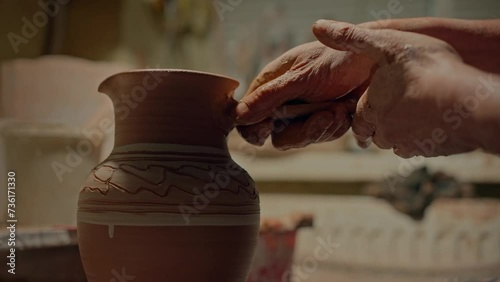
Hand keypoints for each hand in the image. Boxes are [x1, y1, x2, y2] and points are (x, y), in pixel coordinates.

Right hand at [235, 41, 373, 149]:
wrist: (376, 62)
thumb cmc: (337, 59)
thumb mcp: (301, 77)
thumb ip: (269, 97)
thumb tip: (239, 115)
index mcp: (272, 84)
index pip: (248, 116)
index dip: (254, 128)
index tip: (269, 128)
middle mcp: (285, 100)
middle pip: (276, 135)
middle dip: (301, 130)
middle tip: (321, 117)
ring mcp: (304, 112)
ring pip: (301, 139)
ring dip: (321, 128)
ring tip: (338, 109)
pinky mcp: (323, 120)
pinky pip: (321, 136)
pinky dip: (334, 128)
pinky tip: (345, 112)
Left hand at [313, 20, 478, 156]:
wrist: (464, 102)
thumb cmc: (425, 70)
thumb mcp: (385, 45)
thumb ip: (352, 38)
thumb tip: (318, 27)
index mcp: (370, 110)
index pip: (358, 122)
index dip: (363, 115)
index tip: (367, 114)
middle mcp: (386, 133)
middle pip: (378, 135)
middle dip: (382, 125)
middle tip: (393, 112)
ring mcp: (411, 145)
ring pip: (401, 143)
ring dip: (405, 132)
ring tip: (416, 114)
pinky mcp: (435, 151)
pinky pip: (426, 147)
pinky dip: (427, 136)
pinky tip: (437, 120)